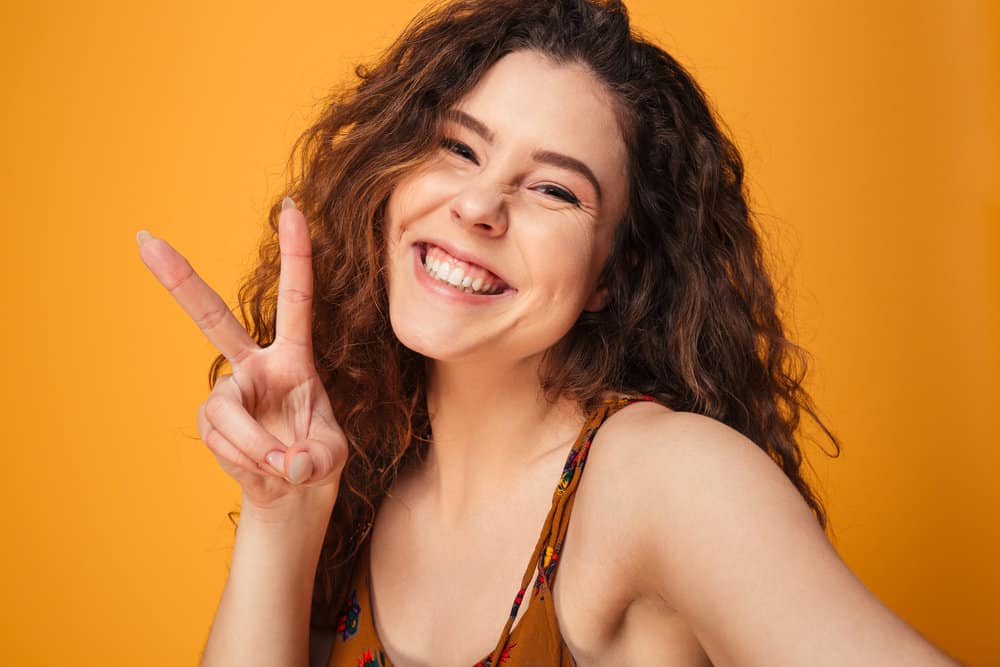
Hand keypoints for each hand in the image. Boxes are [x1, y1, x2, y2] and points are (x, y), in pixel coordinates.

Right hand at [136, 198, 347, 511]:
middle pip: (213, 319)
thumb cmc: (316, 459)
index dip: (296, 255)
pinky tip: (260, 467)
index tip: (292, 209)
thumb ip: (317, 458)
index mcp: (294, 358)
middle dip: (181, 281)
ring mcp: (229, 393)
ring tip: (280, 465)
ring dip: (254, 445)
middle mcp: (255, 366)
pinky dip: (246, 460)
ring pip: (227, 412)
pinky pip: (222, 440)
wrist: (290, 492)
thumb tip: (286, 461)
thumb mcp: (331, 457)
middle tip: (145, 240)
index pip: (296, 299)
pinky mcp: (210, 422)